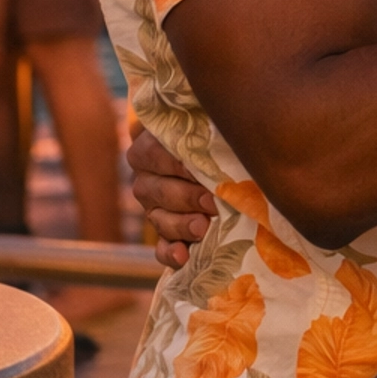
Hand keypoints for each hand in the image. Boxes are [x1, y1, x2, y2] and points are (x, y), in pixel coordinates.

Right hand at [128, 126, 215, 268]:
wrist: (226, 164)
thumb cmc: (218, 138)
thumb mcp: (210, 127)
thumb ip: (209, 126)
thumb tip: (228, 120)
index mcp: (150, 147)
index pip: (151, 152)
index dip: (175, 162)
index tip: (197, 169)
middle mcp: (148, 179)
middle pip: (156, 190)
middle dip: (185, 197)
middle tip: (211, 201)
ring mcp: (154, 210)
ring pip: (159, 220)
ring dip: (181, 225)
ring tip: (203, 227)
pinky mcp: (167, 236)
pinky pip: (161, 249)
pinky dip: (171, 254)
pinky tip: (183, 256)